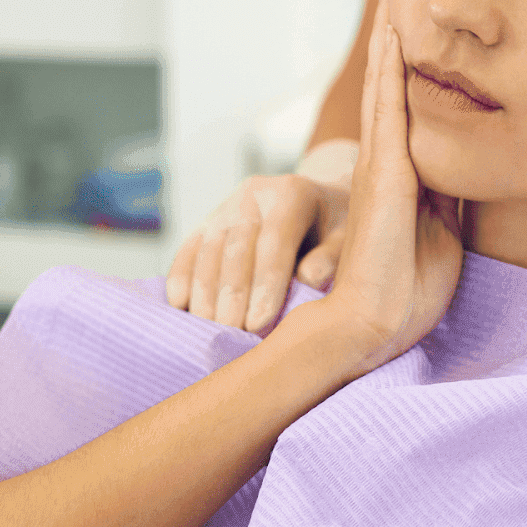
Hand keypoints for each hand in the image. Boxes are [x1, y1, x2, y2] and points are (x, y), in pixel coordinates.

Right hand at [165, 169, 351, 332]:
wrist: (317, 200)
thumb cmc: (335, 228)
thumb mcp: (347, 238)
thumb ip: (332, 257)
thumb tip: (309, 279)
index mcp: (292, 194)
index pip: (275, 243)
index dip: (265, 286)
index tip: (258, 324)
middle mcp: (255, 194)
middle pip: (237, 249)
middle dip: (232, 295)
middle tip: (230, 333)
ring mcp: (227, 205)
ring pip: (208, 249)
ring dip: (204, 292)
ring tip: (208, 328)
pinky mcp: (208, 220)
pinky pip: (189, 248)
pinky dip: (181, 276)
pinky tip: (180, 305)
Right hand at [317, 0, 464, 379]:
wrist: (375, 323)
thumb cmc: (407, 287)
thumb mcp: (445, 229)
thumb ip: (451, 194)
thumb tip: (472, 165)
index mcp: (405, 169)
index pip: (409, 97)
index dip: (411, 51)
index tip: (415, 9)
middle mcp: (388, 157)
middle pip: (390, 76)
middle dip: (394, 23)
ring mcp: (383, 163)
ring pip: (386, 82)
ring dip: (389, 30)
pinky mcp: (385, 176)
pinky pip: (389, 112)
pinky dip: (391, 71)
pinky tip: (395, 35)